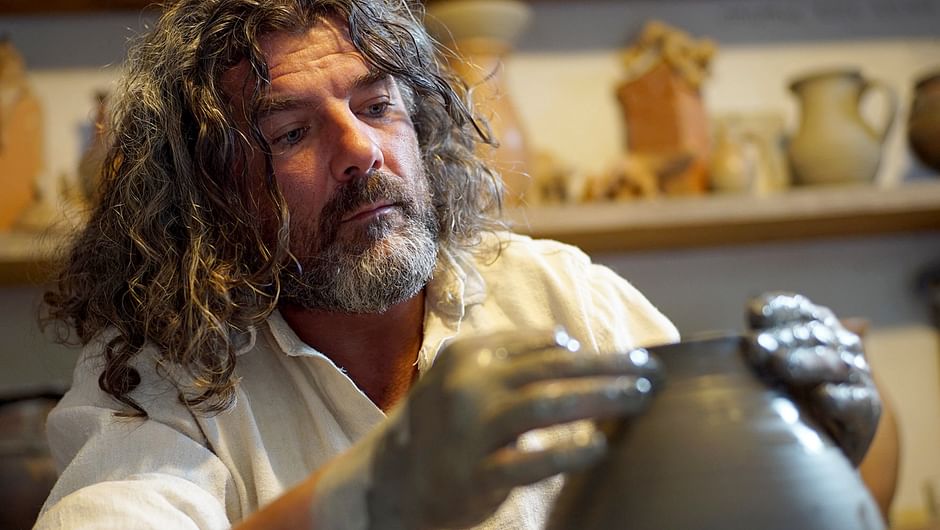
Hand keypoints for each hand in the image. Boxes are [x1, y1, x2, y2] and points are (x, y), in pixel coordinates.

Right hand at [366, 328, 660, 528]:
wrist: (388, 480)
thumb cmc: (440, 425)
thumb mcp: (464, 379)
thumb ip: (510, 360)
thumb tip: (570, 344)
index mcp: (468, 355)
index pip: (542, 345)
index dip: (592, 350)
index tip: (631, 358)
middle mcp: (469, 385)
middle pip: (552, 368)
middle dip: (609, 367)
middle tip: (651, 371)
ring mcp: (471, 430)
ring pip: (545, 405)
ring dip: (600, 398)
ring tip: (640, 398)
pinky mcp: (476, 474)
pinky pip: (530, 462)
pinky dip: (568, 453)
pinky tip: (600, 448)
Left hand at [745, 292, 880, 465]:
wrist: (812, 447)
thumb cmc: (783, 397)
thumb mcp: (765, 368)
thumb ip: (760, 345)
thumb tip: (750, 318)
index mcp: (815, 326)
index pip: (797, 309)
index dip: (778, 309)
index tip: (754, 314)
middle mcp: (839, 345)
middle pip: (811, 334)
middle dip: (782, 338)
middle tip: (754, 346)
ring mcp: (856, 377)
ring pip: (833, 363)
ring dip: (806, 362)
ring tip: (779, 365)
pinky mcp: (867, 410)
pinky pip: (856, 403)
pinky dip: (839, 399)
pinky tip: (822, 399)